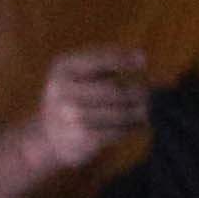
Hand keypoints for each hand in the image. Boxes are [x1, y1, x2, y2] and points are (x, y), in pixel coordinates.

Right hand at [27, 48, 150, 176]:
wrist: (47, 139)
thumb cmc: (71, 98)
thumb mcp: (77, 73)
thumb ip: (104, 61)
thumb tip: (142, 58)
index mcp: (63, 68)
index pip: (98, 59)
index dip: (123, 58)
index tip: (143, 60)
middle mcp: (63, 90)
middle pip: (113, 89)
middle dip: (136, 91)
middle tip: (152, 92)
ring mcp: (71, 116)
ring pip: (118, 113)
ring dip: (139, 110)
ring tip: (149, 108)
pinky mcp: (81, 139)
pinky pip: (116, 131)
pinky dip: (132, 127)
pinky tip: (140, 124)